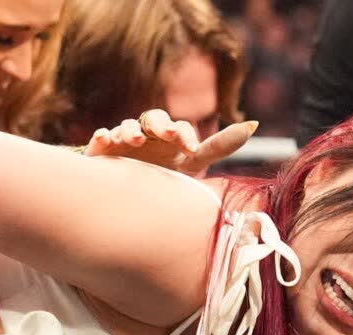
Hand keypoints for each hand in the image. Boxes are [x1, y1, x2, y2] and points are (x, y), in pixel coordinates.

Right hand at [83, 109, 258, 176]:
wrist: (132, 198)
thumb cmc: (167, 177)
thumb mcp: (193, 163)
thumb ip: (220, 146)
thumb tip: (253, 123)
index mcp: (169, 137)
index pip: (179, 127)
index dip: (185, 134)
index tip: (190, 147)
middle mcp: (147, 134)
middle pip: (152, 118)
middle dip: (159, 124)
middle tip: (166, 134)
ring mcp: (123, 142)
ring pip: (126, 127)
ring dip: (129, 130)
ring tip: (134, 140)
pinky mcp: (102, 152)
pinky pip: (100, 139)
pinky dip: (101, 137)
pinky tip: (103, 140)